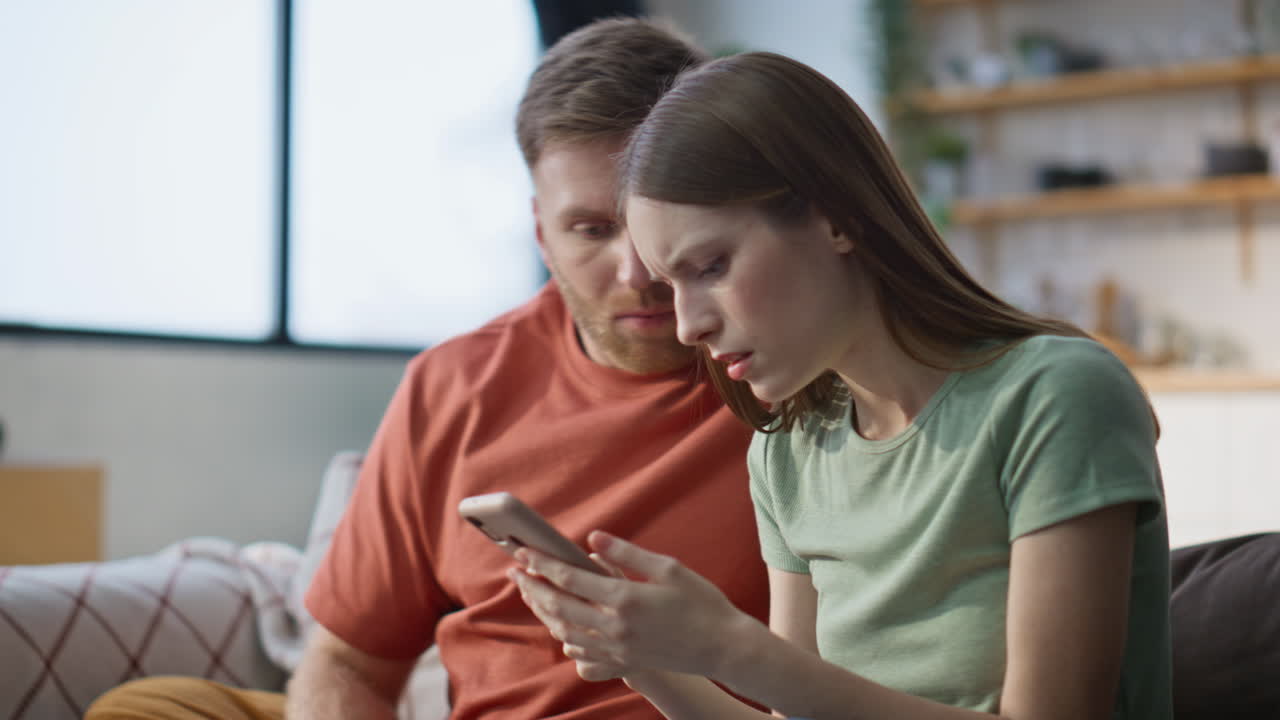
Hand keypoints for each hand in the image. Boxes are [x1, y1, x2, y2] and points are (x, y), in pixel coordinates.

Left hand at [508, 531, 749, 680]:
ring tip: (532, 595)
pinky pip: (583, 655)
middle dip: (532, 587)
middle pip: (558, 606)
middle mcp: (614, 627)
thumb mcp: (668, 568)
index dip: (542, 564)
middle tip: (515, 572)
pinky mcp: (624, 662)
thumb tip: (593, 538)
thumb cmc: (701, 602)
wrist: (722, 646)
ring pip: (564, 632)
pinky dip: (565, 640)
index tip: (523, 551)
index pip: (569, 578)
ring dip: (543, 613)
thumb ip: (627, 554)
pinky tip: (560, 629)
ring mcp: (617, 649)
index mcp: (624, 598)